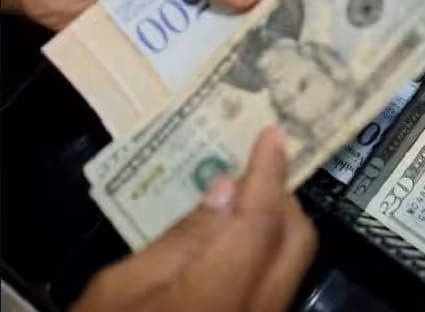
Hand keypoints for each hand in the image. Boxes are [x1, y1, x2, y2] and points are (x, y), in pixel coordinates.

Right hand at [72, 127, 317, 311]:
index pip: (260, 223)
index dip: (269, 174)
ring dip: (278, 224)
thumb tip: (225, 190)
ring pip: (295, 264)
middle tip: (255, 170)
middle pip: (297, 242)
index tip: (273, 137)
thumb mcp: (119, 290)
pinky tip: (239, 241)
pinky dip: (269, 253)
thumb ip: (180, 239)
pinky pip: (280, 286)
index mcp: (214, 300)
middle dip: (283, 197)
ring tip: (244, 200)